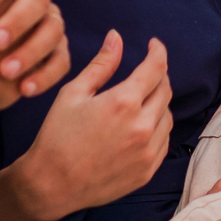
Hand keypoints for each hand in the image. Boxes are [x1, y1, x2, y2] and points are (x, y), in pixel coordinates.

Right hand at [15, 32, 171, 220]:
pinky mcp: (147, 171)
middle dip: (158, 75)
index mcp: (124, 102)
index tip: (154, 45)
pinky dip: (158, 127)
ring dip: (159, 102)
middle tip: (146, 70)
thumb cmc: (57, 135)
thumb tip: (117, 37)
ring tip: (142, 98)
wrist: (52, 184)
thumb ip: (101, 64)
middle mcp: (142, 127)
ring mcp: (147, 152)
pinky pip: (164, 141)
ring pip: (168, 117)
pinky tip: (142, 124)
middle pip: (165, 91)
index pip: (155, 68)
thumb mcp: (74, 93)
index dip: (158, 51)